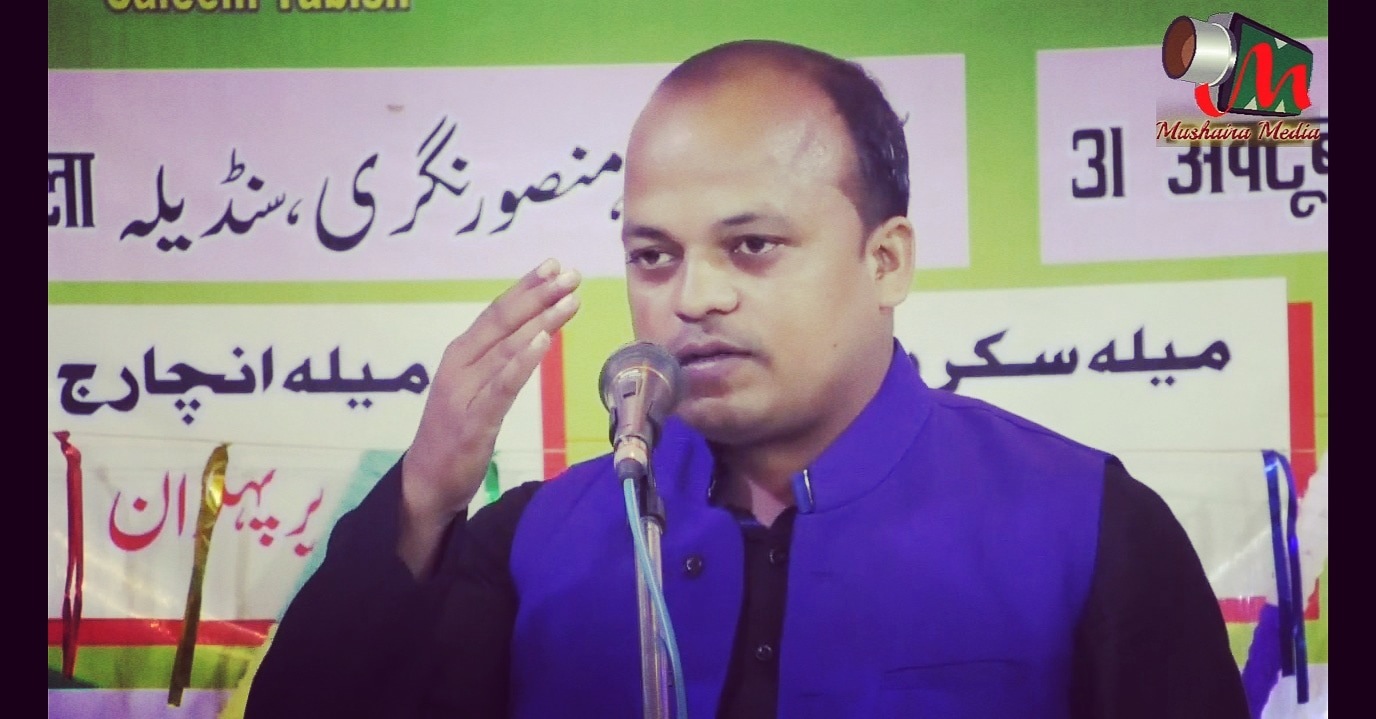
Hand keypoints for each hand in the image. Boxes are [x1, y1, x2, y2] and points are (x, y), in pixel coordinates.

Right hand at [397, 258, 580, 574]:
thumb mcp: (475, 388)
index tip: (553, 265)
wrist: (425, 482)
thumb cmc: (454, 432)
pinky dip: (521, 361)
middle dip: (538, 295)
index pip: (496, 313)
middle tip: (571, 273)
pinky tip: (542, 341)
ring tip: (569, 300)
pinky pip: (501, 386)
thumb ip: (497, 361)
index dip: (525, 287)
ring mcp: (464, 392)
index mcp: (460, 354)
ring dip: (540, 320)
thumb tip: (534, 330)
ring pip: (506, 348)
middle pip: (502, 322)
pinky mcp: (473, 421)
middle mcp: (459, 365)